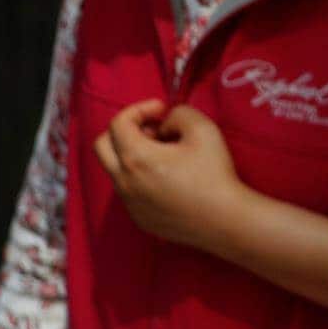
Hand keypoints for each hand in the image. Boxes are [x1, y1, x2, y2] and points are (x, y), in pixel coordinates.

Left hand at [93, 101, 245, 250]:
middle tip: (154, 131)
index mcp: (136, 157)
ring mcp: (129, 203)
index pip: (118, 123)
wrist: (225, 220)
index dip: (139, 109)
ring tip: (166, 156)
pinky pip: (129, 191)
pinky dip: (141, 178)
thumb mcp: (203, 129)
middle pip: (102, 146)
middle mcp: (123, 181)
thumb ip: (179, 113)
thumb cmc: (214, 174)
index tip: (162, 110)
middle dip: (125, 131)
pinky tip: (170, 181)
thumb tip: (165, 124)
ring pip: (116, 170)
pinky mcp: (138, 218)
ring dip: (134, 155)